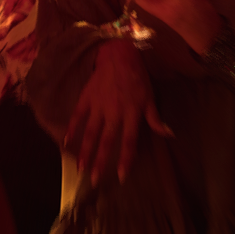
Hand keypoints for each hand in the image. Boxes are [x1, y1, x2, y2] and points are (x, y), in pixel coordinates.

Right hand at [65, 38, 170, 184]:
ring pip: (90, 132)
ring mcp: (99, 105)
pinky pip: (78, 116)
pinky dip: (72, 129)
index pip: (129, 141)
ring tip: (81, 168)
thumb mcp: (150, 97)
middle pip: (107, 141)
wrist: (119, 53)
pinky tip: (66, 142)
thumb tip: (169, 135)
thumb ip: (155, 118)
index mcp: (132, 113)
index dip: (126, 160)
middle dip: (101, 162)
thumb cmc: (137, 77)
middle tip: (95, 180)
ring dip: (85, 151)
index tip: (121, 177)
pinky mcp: (87, 97)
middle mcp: (114, 111)